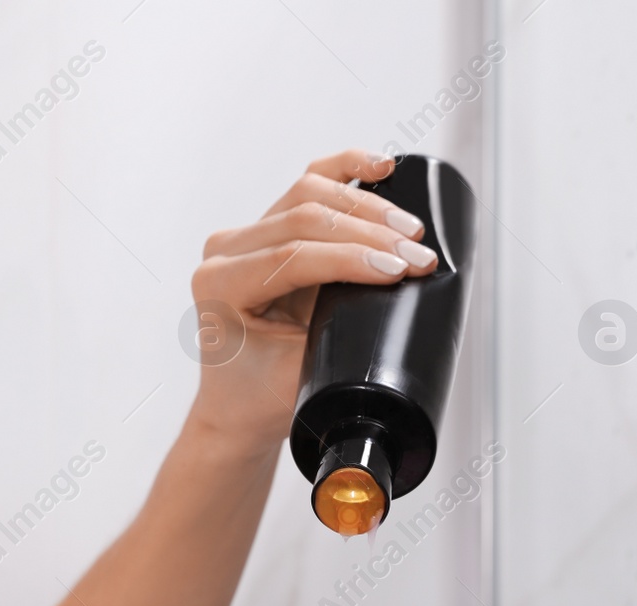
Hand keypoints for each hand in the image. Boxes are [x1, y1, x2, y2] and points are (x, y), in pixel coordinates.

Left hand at [185, 149, 438, 448]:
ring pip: (309, 194)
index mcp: (219, 285)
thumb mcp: (297, 369)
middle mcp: (225, 252)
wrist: (239, 406)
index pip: (291, 256)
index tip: (400, 270)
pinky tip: (379, 168)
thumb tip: (390, 287)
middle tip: (417, 254)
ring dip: (366, 207)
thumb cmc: (259, 397)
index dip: (352, 258)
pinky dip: (345, 170)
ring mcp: (245, 236)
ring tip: (409, 231)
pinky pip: (308, 186)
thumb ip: (335, 327)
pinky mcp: (269, 228)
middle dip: (370, 234)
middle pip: (304, 218)